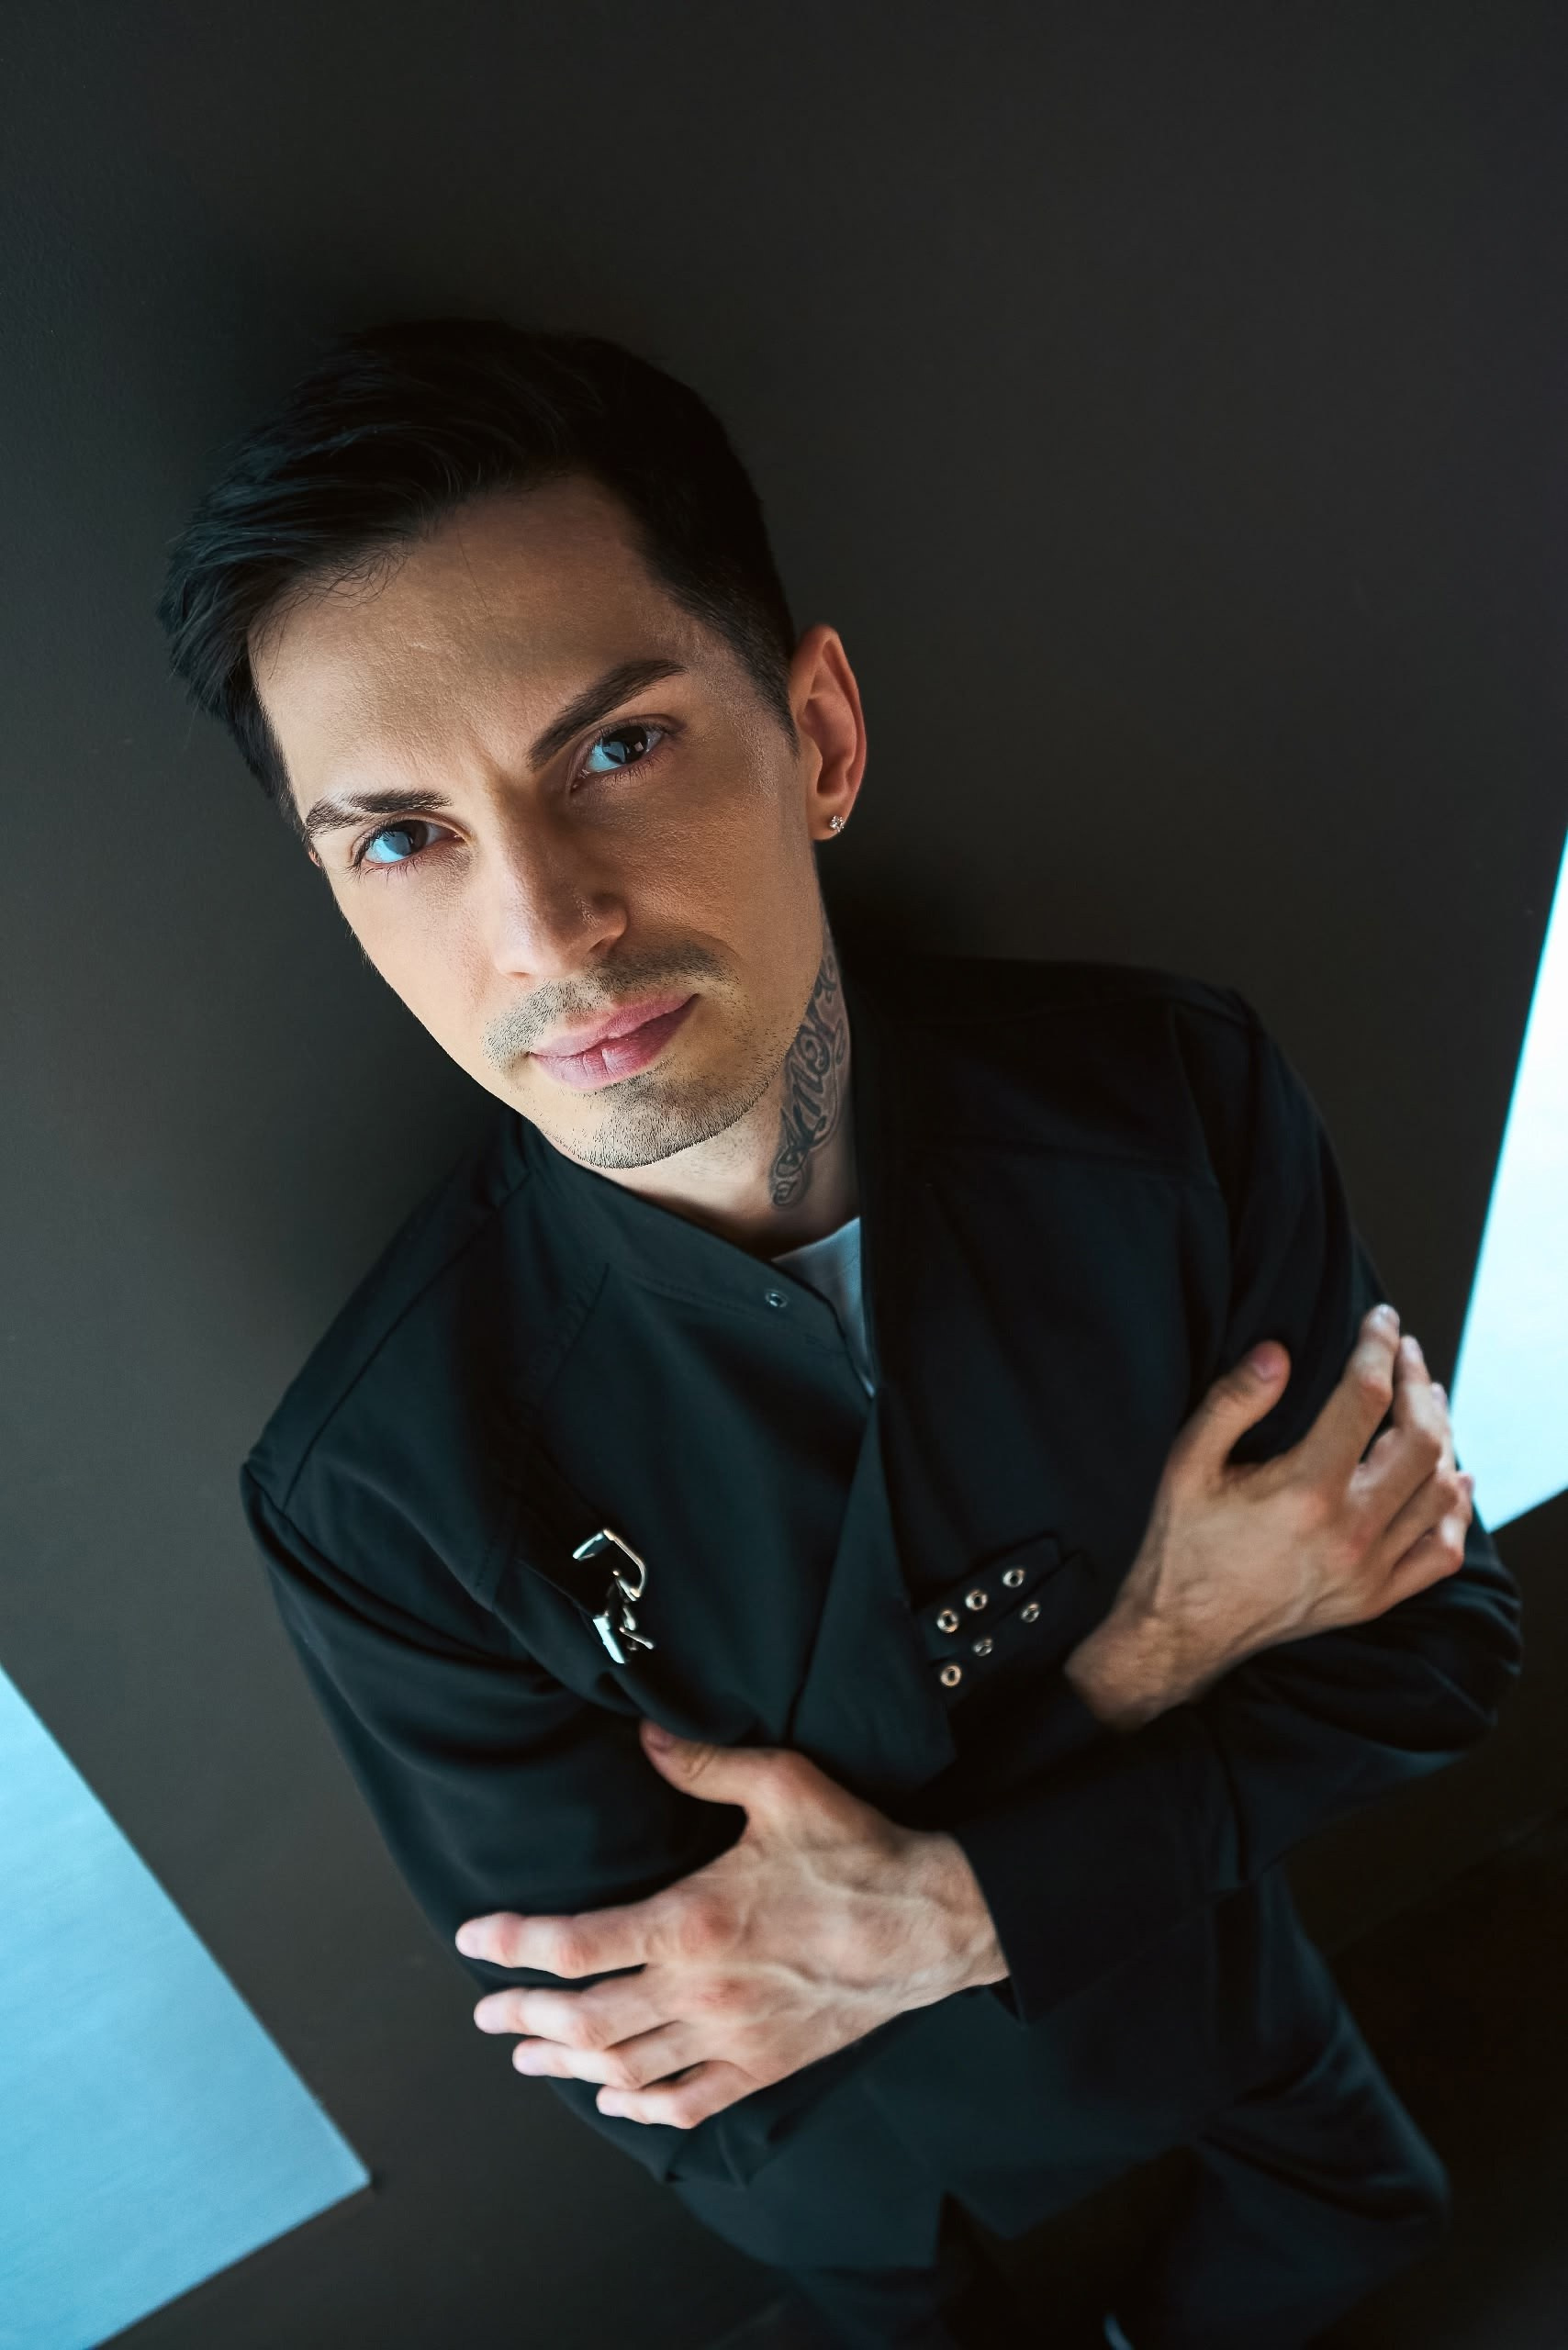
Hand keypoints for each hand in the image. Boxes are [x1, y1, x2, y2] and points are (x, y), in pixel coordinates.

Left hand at [456, 1720, 1006, 2127]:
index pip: (578, 1943)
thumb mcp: (782, 1784)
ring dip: (568, 2066)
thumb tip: (641, 1736)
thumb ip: (702, 1762)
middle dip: (526, 2017)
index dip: (516, 1945)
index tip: (475, 1938)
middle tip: (488, 2014)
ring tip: (530, 2057)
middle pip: (587, 2020)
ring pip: (628, 2068)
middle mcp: (703, 1990)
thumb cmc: (859, 1852)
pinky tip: (617, 2100)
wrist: (934, 1922)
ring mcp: (734, 2037)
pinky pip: (690, 2105)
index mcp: (695, 1921)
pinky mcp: (767, 2065)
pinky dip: (642, 2109)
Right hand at [1065, 1303, 1474, 1728]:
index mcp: (1304, 1490)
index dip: (1378, 1347)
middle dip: (1419, 1384)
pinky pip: (1440, 1552)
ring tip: (1426, 1402)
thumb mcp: (1186, 1463)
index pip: (1365, 1397)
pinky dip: (1454, 1510)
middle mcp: (1348, 1531)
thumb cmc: (1180, 1543)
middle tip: (1407, 1354)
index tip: (1381, 1320)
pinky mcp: (1373, 1598)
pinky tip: (1449, 1480)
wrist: (1180, 1633)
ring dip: (1443, 1436)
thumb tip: (1279, 1352)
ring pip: (1440, 1491)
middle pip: (1420, 1440)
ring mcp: (1368, 1570)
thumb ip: (1233, 1402)